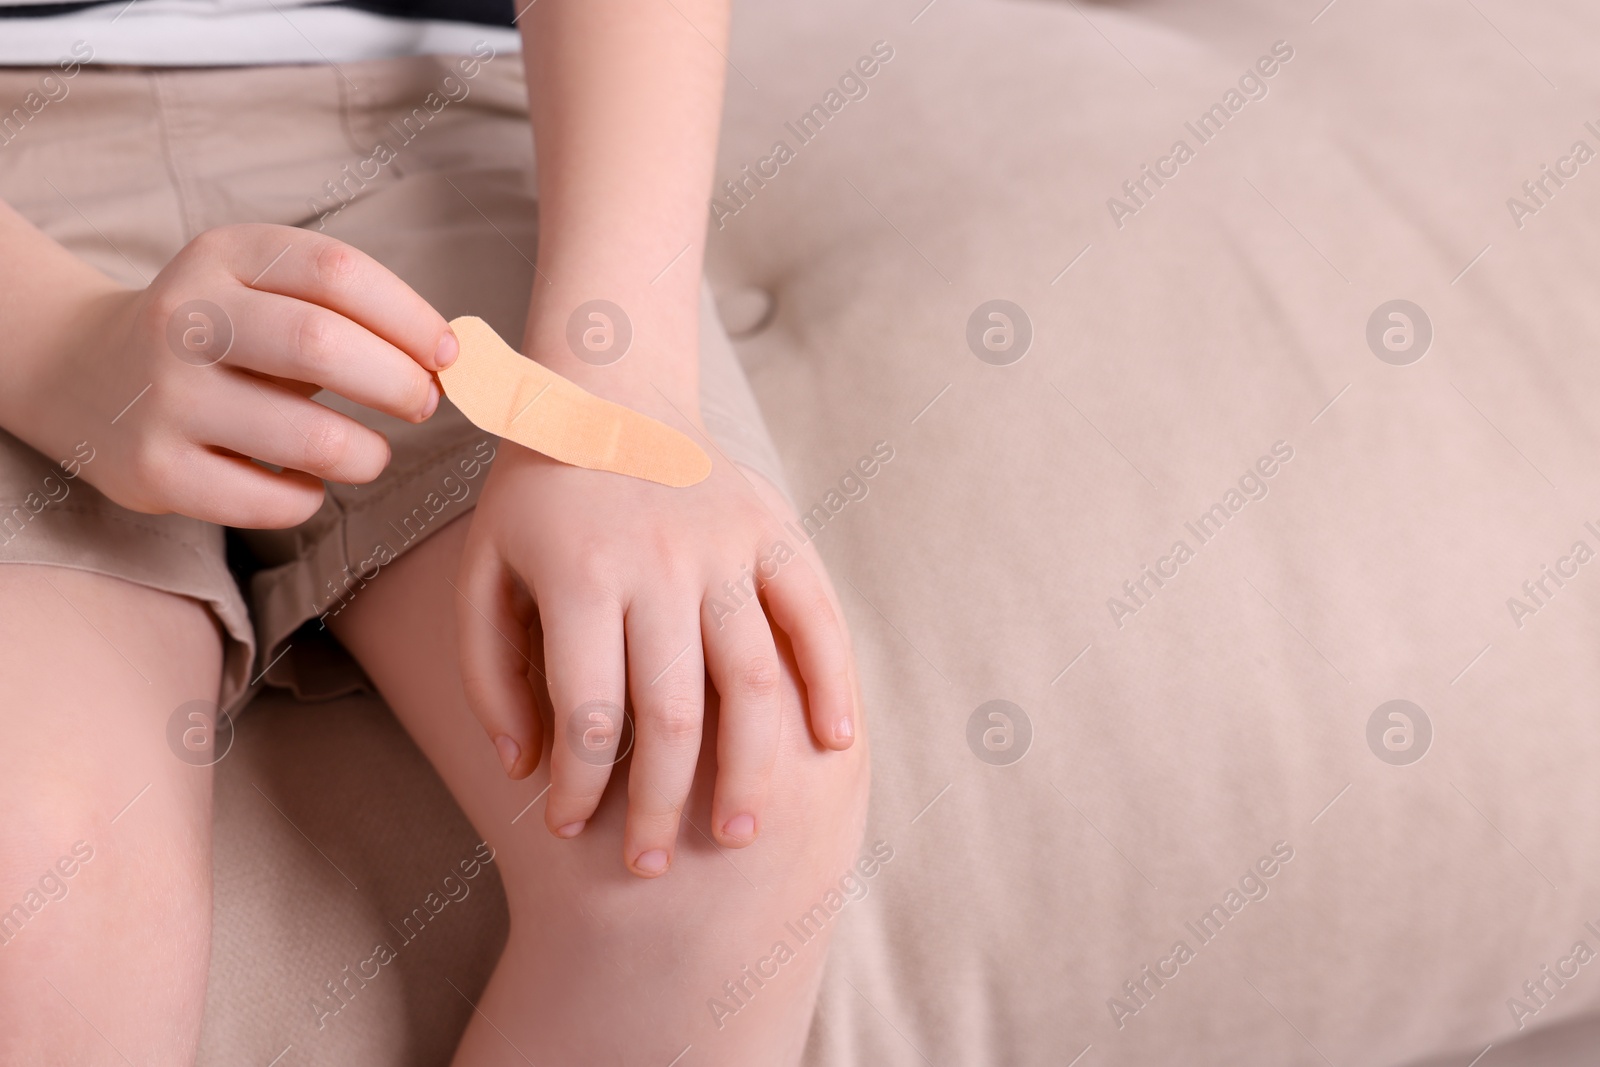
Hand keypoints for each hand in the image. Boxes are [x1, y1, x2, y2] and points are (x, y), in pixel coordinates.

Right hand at [6, 223, 455, 527]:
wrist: (87, 374)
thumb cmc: (222, 336)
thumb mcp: (265, 291)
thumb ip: (350, 313)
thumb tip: (457, 362)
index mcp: (224, 257)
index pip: (337, 272)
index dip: (411, 316)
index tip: (451, 353)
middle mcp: (185, 318)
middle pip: (322, 345)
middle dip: (399, 382)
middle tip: (425, 403)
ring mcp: (165, 396)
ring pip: (306, 436)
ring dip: (366, 453)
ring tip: (372, 453)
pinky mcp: (155, 471)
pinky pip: (270, 500)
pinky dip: (310, 498)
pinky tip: (308, 484)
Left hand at [454, 410, 858, 877]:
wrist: (605, 386)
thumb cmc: (532, 497)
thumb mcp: (481, 571)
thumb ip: (490, 672)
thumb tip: (527, 768)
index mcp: (579, 575)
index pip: (590, 714)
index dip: (581, 787)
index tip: (570, 830)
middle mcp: (659, 562)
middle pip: (674, 714)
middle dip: (659, 805)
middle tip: (651, 866)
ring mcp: (727, 544)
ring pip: (754, 681)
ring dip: (749, 770)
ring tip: (739, 835)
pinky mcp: (774, 529)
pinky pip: (816, 617)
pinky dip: (830, 683)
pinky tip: (831, 744)